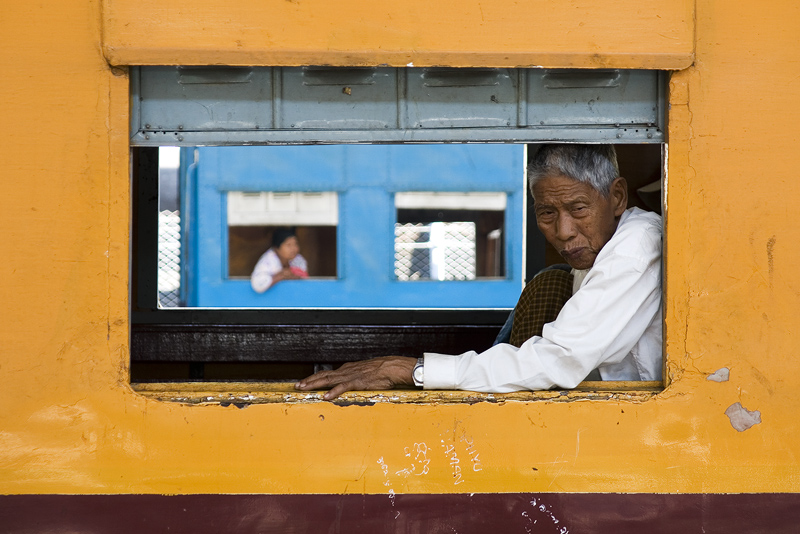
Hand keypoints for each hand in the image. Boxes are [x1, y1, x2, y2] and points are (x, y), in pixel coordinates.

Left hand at [295, 356, 417, 399]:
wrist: (393, 367)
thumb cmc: (382, 371)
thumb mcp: (365, 373)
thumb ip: (356, 378)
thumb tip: (349, 385)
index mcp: (348, 369)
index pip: (327, 373)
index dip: (314, 378)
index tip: (304, 382)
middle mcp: (347, 371)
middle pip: (324, 375)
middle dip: (309, 380)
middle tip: (297, 385)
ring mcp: (351, 376)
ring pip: (329, 379)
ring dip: (315, 384)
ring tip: (304, 388)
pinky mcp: (358, 382)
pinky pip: (343, 387)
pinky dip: (333, 392)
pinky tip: (325, 396)